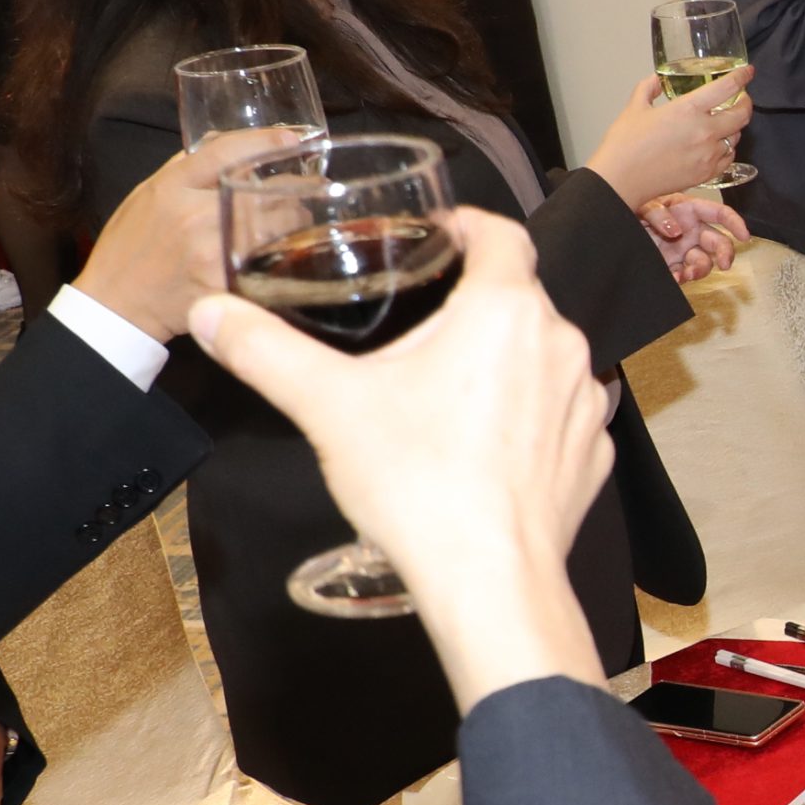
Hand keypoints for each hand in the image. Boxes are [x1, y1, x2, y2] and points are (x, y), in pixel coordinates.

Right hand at [70, 128, 309, 339]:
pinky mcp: (226, 285)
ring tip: (298, 223)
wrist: (114, 303)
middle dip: (295, 190)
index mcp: (173, 187)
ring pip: (280, 228)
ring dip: (297, 223)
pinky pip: (272, 264)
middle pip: (267, 191)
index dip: (266, 141)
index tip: (292, 139)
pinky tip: (287, 254)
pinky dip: (285, 258)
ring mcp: (214, 252)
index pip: (228, 151)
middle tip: (306, 191)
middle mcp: (196, 216)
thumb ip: (185, 166)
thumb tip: (224, 142)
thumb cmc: (130, 246)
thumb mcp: (148, 193)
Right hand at [189, 210, 612, 706]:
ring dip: (503, 360)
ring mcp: (585, 403)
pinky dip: (528, 416)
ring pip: (543, 356)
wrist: (488, 580)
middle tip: (420, 324)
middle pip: (519, 297)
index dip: (470, 225)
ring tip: (447, 388)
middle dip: (473, 302)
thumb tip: (212, 313)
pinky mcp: (592, 454)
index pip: (502, 234)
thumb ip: (265, 350)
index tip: (440, 234)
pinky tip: (484, 443)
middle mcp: (561, 344)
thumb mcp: (327, 405)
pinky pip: (560, 414)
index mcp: (505, 310)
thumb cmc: (417, 484)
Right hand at [585, 66, 744, 210]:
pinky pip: (728, 157)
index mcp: (688, 109)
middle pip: (742, 114)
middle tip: (741, 99)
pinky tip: (716, 145)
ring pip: (736, 137)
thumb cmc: (625, 145)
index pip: (727, 88)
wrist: (621, 180)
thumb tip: (656, 80)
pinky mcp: (706, 173)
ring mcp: (708, 154)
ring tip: (723, 123)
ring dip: (734, 127)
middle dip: (745, 103)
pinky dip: (726, 149)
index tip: (747, 72)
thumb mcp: (635, 107)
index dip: (742, 77)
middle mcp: (704, 131)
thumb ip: (648, 88)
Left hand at [639, 194, 746, 284]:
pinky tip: (676, 278)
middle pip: (718, 242)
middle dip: (725, 254)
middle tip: (724, 264)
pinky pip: (685, 274)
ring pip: (704, 262)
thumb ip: (658, 214)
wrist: (613, 229)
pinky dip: (683, 278)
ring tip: (688, 273)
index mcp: (688, 210)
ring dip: (700, 269)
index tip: (744, 236)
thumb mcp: (643, 203)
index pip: (719, 214)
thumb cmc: (630, 208)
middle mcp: (690, 230)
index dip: (735, 223)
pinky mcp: (672, 265)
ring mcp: (682, 249)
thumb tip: (675, 229)